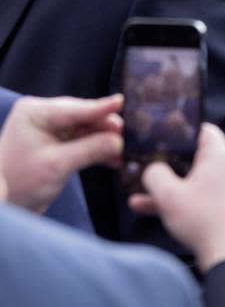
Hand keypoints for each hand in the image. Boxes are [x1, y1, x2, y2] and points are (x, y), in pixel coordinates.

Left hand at [0, 94, 122, 212]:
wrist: (6, 204)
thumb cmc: (21, 183)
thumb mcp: (58, 165)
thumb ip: (90, 149)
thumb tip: (119, 141)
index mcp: (35, 112)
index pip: (76, 109)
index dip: (102, 108)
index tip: (123, 102)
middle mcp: (42, 115)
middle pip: (85, 117)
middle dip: (106, 128)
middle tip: (129, 139)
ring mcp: (50, 128)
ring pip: (87, 129)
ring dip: (105, 141)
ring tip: (124, 153)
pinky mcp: (57, 142)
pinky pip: (84, 141)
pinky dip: (97, 149)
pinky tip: (114, 160)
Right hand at [129, 124, 224, 271]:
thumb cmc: (202, 220)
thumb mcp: (169, 195)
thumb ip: (155, 175)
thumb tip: (151, 169)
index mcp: (219, 157)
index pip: (204, 129)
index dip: (182, 128)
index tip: (162, 131)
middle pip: (194, 155)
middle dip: (167, 160)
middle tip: (145, 161)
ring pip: (191, 179)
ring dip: (165, 185)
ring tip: (136, 191)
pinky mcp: (224, 206)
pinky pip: (196, 196)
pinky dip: (175, 199)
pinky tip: (144, 208)